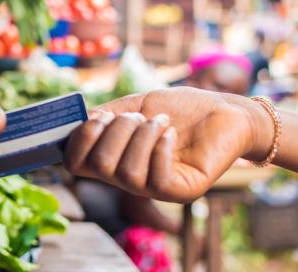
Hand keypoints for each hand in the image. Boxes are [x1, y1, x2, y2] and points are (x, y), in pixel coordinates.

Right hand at [65, 87, 267, 202]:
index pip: (75, 164)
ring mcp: (153, 188)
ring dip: (142, 137)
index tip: (100, 116)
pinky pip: (156, 179)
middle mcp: (127, 179)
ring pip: (126, 173)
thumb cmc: (178, 109)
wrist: (222, 111)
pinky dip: (160, 148)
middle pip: (98, 166)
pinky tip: (171, 133)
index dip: (79, 139)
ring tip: (159, 122)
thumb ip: (106, 115)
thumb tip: (80, 120)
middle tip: (139, 116)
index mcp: (112, 159)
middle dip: (116, 131)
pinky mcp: (180, 192)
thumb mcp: (134, 105)